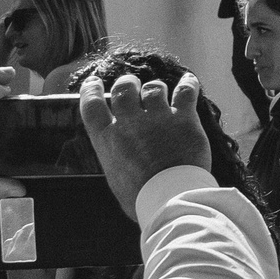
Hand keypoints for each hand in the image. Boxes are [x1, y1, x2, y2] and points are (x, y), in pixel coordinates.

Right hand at [79, 71, 211, 220]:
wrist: (170, 198)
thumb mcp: (115, 177)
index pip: (92, 106)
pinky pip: (185, 92)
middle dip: (127, 83)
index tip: (94, 82)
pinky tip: (188, 81)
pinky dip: (188, 83)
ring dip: (155, 87)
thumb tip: (120, 155)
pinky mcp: (183, 119)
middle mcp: (129, 124)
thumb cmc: (141, 197)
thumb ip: (116, 158)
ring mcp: (157, 118)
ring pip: (154, 87)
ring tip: (159, 91)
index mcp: (107, 140)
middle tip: (131, 85)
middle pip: (124, 89)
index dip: (91, 91)